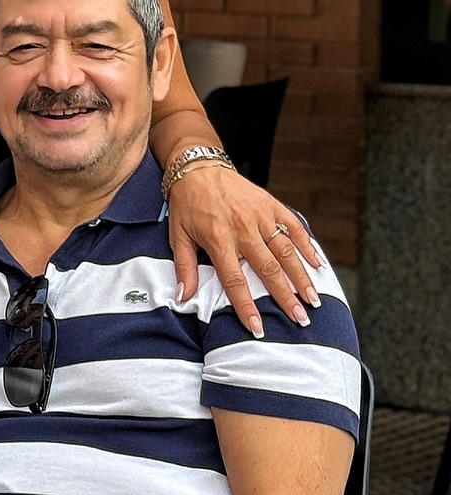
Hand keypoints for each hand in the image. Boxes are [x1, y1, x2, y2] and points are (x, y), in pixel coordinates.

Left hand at [166, 162, 319, 336]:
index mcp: (218, 238)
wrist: (198, 167)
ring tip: (313, 299)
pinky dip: (307, 245)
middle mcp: (242, 228)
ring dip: (301, 276)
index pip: (234, 280)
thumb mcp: (177, 234)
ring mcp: (260, 215)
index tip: (258, 328)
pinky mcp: (271, 204)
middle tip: (300, 319)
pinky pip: (293, 226)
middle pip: (268, 269)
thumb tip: (183, 296)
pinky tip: (317, 264)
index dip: (246, 306)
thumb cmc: (187, 203)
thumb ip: (184, 266)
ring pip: (286, 250)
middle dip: (285, 297)